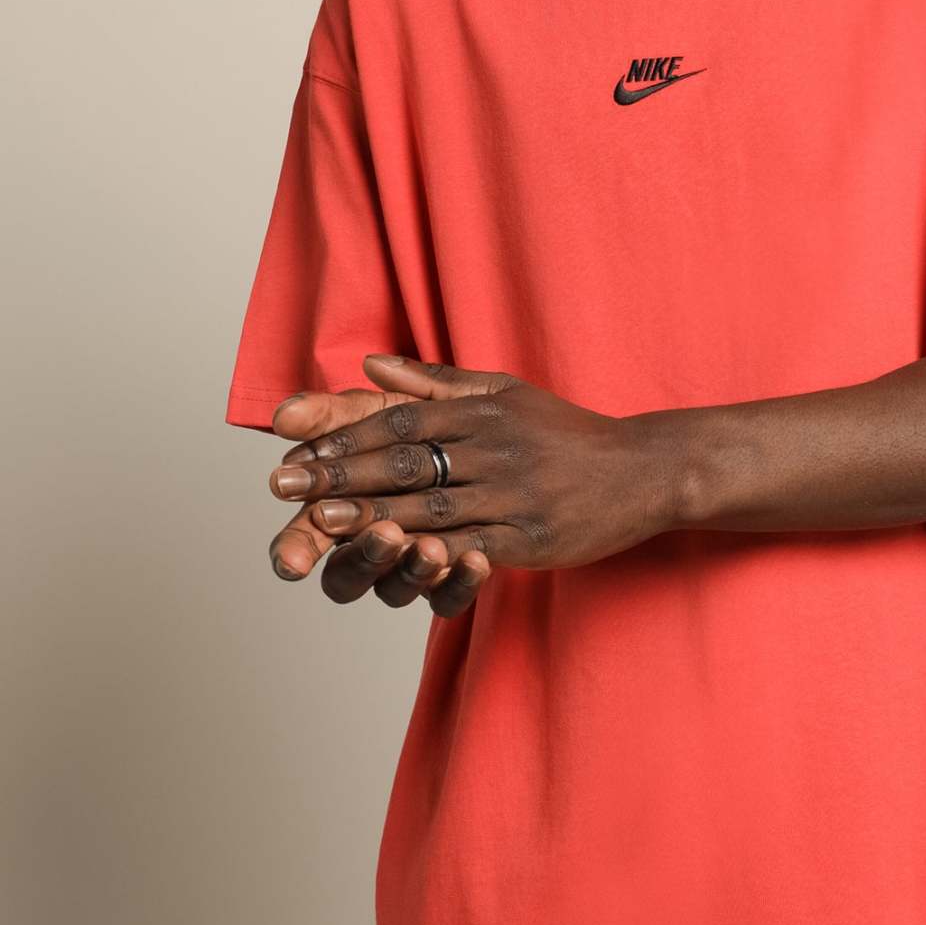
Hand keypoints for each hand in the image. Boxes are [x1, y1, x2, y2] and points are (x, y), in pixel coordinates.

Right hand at [265, 383, 490, 614]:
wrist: (499, 445)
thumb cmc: (427, 429)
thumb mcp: (384, 411)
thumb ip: (335, 414)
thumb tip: (285, 414)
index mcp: (341, 511)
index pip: (307, 538)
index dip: (295, 548)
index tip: (292, 559)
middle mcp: (369, 548)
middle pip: (347, 577)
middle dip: (362, 557)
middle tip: (382, 532)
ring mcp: (410, 569)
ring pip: (396, 590)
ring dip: (411, 570)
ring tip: (431, 547)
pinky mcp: (454, 579)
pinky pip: (451, 597)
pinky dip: (461, 583)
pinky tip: (477, 559)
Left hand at [267, 354, 678, 608]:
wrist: (642, 470)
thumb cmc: (566, 433)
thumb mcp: (505, 393)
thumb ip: (436, 383)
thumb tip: (371, 365)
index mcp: (482, 411)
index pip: (399, 419)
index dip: (344, 434)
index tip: (294, 446)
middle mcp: (494, 447)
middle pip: (404, 460)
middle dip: (339, 473)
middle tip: (283, 484)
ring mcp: (512, 493)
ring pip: (429, 504)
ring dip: (369, 514)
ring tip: (319, 520)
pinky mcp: (530, 536)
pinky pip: (471, 545)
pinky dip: (427, 552)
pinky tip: (389, 559)